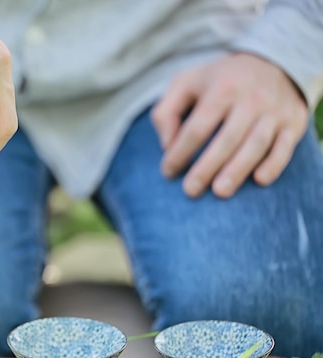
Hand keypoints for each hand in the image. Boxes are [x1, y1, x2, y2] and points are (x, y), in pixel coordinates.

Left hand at [151, 52, 308, 198]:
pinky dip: (274, 164)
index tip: (168, 172)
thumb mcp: (185, 84)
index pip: (197, 128)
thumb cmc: (217, 82)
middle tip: (190, 191)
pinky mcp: (294, 122)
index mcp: (221, 88)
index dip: (180, 152)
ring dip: (237, 171)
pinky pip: (285, 147)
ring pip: (256, 144)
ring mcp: (274, 111)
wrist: (273, 62)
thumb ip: (166, 112)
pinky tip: (259, 180)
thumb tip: (167, 146)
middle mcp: (251, 98)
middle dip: (206, 168)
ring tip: (219, 192)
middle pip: (226, 139)